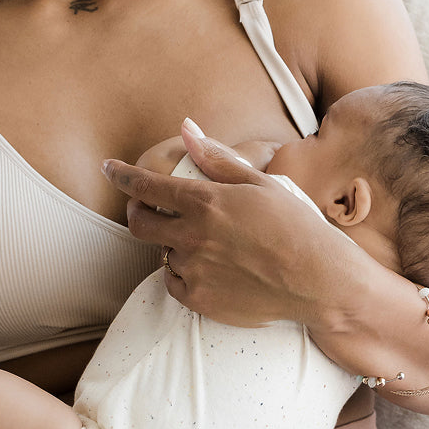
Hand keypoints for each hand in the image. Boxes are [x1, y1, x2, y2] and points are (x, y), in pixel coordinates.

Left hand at [102, 120, 361, 326]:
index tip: (109, 168)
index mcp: (205, 201)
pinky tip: (210, 268)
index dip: (122, 175)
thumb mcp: (260, 183)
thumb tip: (186, 129)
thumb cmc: (296, 226)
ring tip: (210, 243)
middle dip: (137, 212)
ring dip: (174, 244)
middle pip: (138, 223)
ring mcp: (193, 270)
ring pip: (162, 252)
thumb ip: (217, 158)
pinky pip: (173, 282)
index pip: (146, 185)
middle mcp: (192, 235)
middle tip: (149, 209)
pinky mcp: (198, 299)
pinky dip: (183, 273)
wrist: (319, 281)